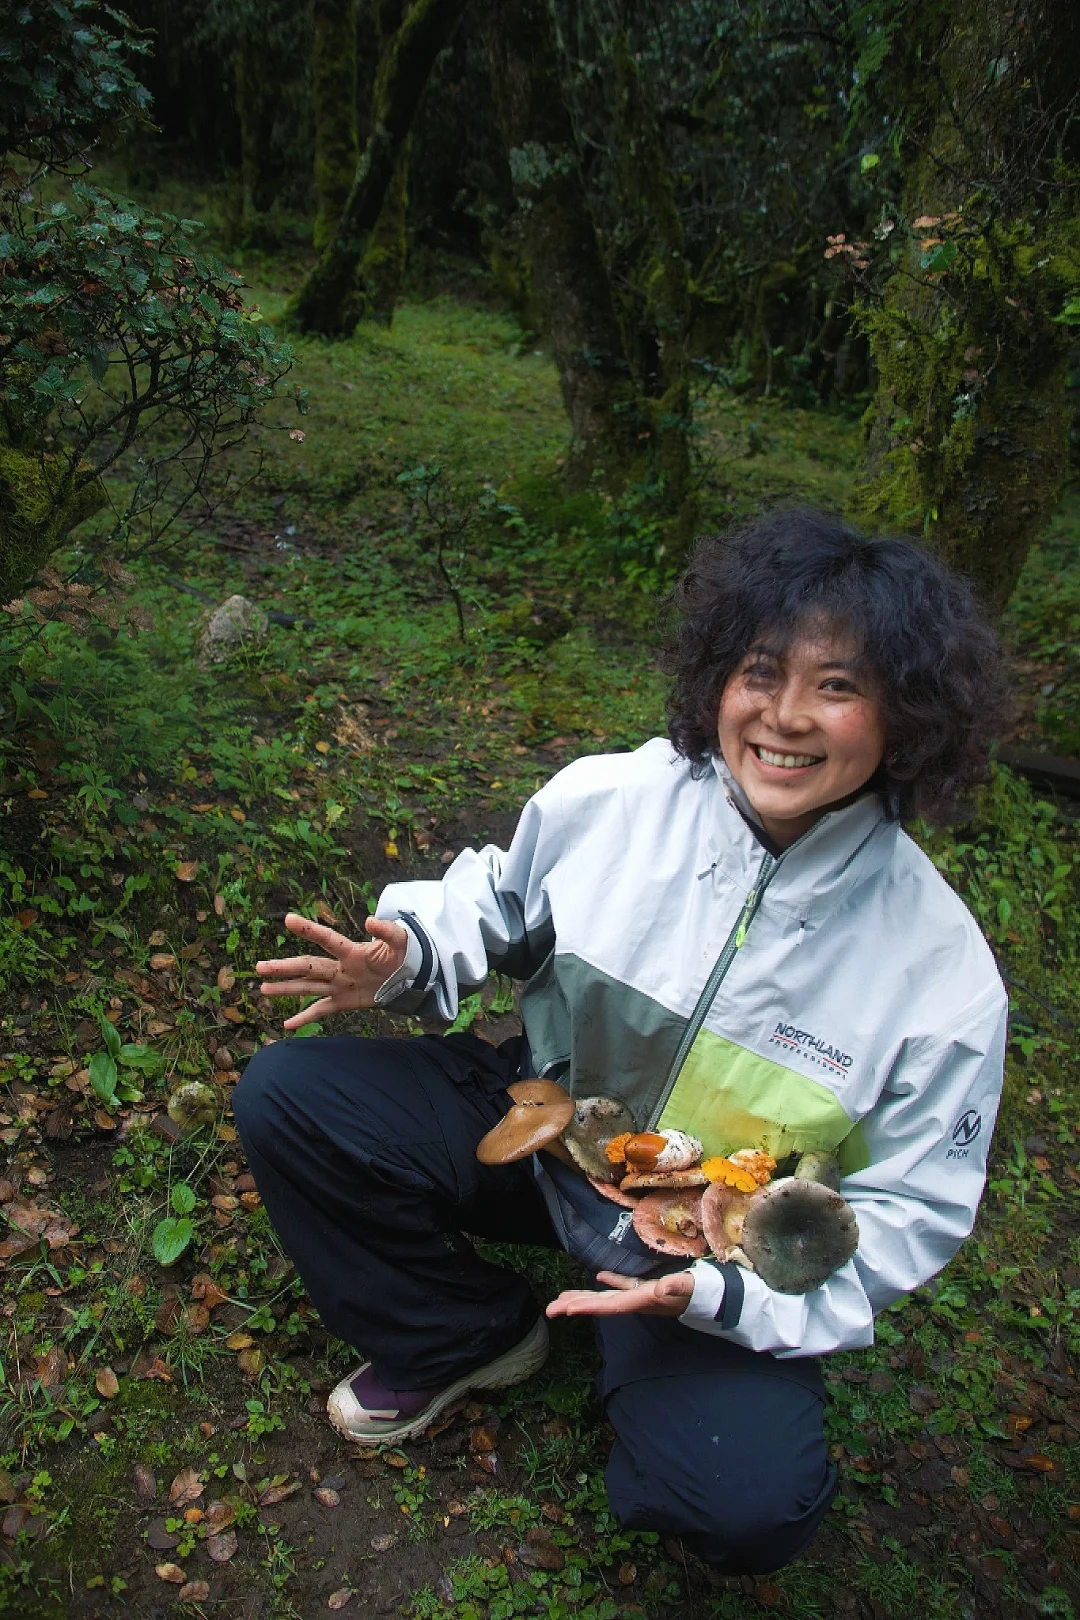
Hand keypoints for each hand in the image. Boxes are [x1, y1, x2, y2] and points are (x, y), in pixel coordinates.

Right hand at [255, 913, 408, 1029]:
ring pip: (308, 987)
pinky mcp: (343, 1002)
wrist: (407, 975)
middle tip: (259, 967)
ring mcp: (339, 985)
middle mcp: (339, 967)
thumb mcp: (399, 941)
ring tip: (263, 989)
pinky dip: (304, 1018)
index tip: (288, 919)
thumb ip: (387, 931)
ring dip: (286, 989)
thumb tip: (370, 920)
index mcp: (351, 951)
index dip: (309, 930)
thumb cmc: (401, 953)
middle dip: (284, 968)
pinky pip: (320, 1010)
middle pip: (308, 966)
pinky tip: (286, 1025)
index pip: (327, 940)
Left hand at [546, 1270, 694, 1318]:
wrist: (717, 1299)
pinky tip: (599, 1276)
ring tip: (562, 1299)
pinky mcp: (649, 1290)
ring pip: (608, 1298)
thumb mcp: (691, 1288)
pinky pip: (625, 1286)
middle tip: (550, 1310)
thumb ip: (678, 1287)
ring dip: (586, 1297)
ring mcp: (642, 1297)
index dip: (589, 1306)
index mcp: (645, 1301)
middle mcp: (639, 1302)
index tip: (567, 1310)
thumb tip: (663, 1286)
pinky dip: (611, 1282)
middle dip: (577, 1307)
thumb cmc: (704, 1293)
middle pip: (602, 1306)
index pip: (612, 1306)